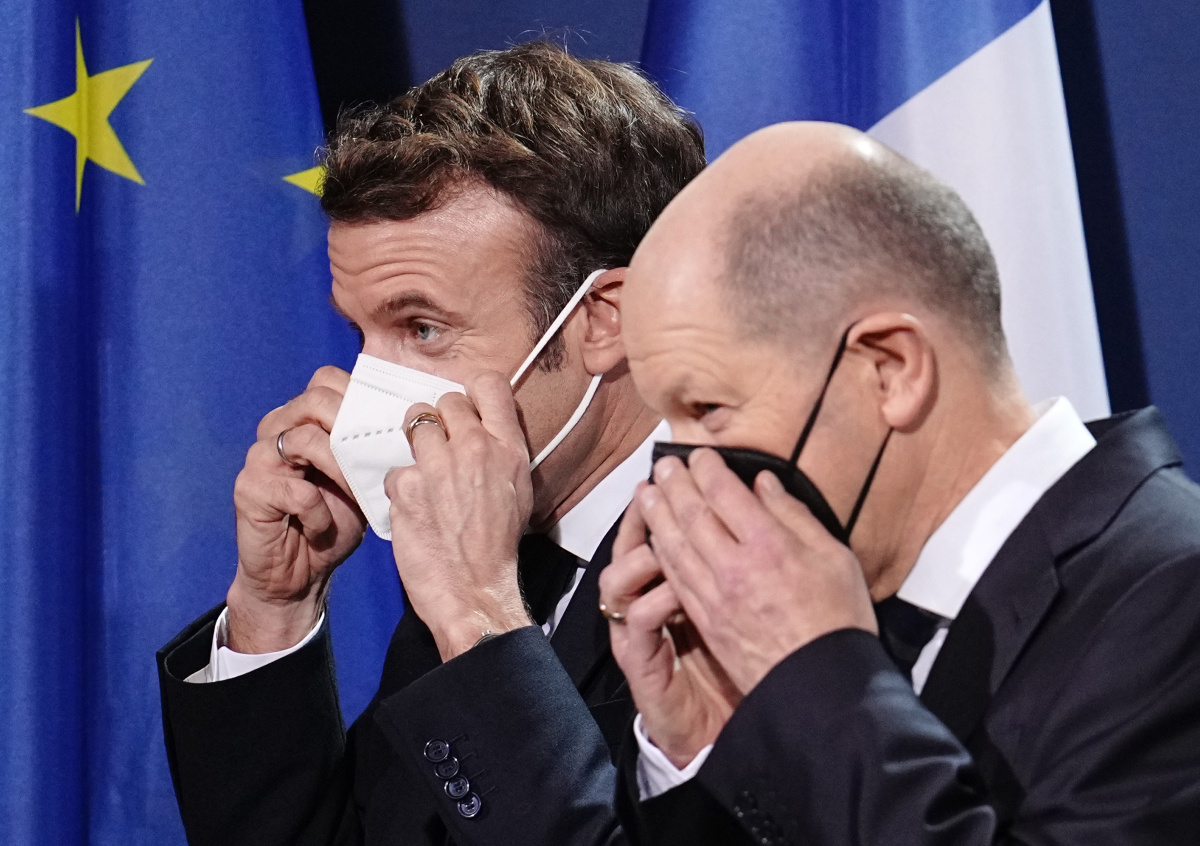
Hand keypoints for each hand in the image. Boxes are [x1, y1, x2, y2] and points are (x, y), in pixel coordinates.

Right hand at [228, 366, 366, 652]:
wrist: (297, 575)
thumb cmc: (334, 521)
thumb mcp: (362, 479)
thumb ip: (374, 448)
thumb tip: (412, 423)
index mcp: (302, 417)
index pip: (328, 380)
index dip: (362, 397)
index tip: (391, 427)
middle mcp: (276, 427)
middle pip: (317, 399)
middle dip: (355, 428)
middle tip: (378, 460)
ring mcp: (258, 457)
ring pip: (305, 438)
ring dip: (342, 470)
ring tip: (357, 495)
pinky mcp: (248, 490)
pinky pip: (295, 490)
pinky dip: (317, 512)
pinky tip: (321, 527)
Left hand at [384, 370, 534, 661]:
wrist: (474, 590)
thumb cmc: (498, 545)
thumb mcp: (518, 490)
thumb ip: (501, 451)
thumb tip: (483, 427)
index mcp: (508, 448)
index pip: (488, 384)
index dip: (471, 391)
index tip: (465, 407)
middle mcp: (475, 448)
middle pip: (445, 400)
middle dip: (438, 419)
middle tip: (437, 445)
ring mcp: (438, 466)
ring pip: (414, 423)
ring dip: (414, 442)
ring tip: (420, 468)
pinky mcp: (406, 487)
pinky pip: (394, 467)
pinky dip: (399, 484)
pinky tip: (411, 505)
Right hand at [599, 485, 741, 769]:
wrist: (716, 728)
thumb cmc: (731, 664)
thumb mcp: (741, 605)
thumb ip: (743, 559)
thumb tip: (758, 505)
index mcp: (674, 584)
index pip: (662, 532)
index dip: (669, 501)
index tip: (682, 471)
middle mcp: (649, 600)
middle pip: (633, 545)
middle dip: (646, 515)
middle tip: (656, 486)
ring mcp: (639, 629)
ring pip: (622, 579)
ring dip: (642, 554)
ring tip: (664, 537)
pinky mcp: (639, 659)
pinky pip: (637, 620)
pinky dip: (654, 601)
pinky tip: (674, 589)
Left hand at [639, 448, 876, 693]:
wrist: (824, 688)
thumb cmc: (838, 622)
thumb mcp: (834, 558)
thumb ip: (794, 516)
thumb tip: (763, 484)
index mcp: (770, 546)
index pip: (724, 493)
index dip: (707, 468)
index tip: (700, 454)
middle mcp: (735, 567)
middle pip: (692, 514)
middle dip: (673, 484)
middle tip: (663, 465)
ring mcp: (715, 595)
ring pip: (675, 544)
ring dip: (657, 514)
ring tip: (646, 492)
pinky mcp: (706, 620)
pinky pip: (676, 576)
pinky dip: (662, 551)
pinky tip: (656, 537)